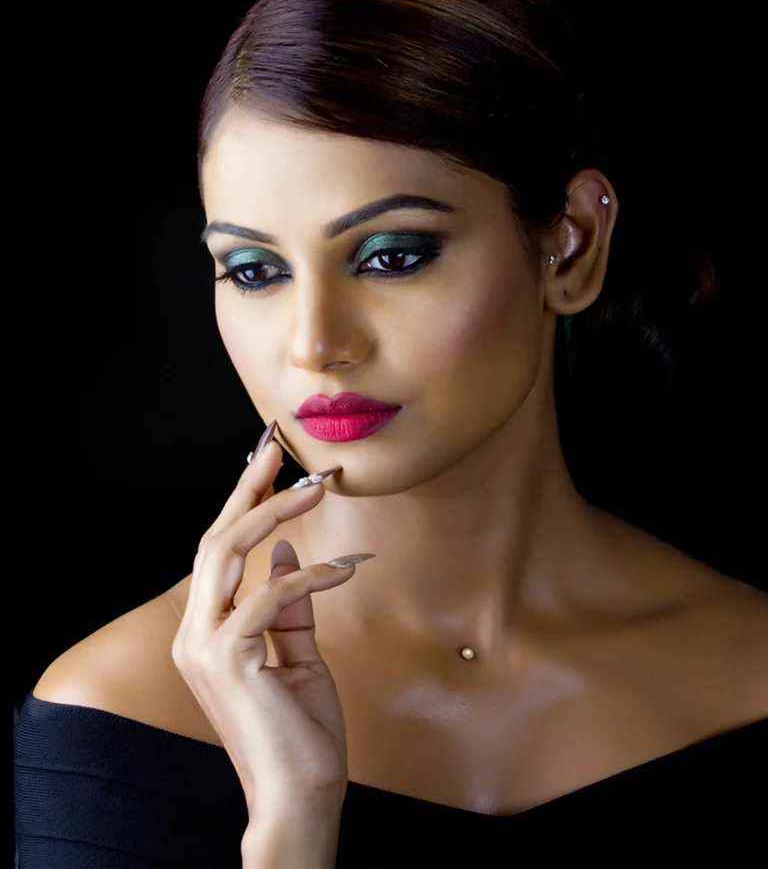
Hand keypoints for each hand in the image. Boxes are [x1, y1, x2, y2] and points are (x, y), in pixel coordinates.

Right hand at [171, 437, 372, 821]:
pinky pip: (269, 595)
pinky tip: (341, 568)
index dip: (240, 506)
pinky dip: (308, 576)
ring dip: (272, 512)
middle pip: (213, 541)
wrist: (298, 795)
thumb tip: (286, 552)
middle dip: (246, 490)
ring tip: (313, 488)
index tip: (265, 467)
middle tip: (276, 449)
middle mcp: (193, 634)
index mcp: (206, 633)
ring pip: (227, 553)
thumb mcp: (297, 656)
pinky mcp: (227, 658)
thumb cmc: (299, 731)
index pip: (217, 555)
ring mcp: (203, 645)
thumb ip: (287, 607)